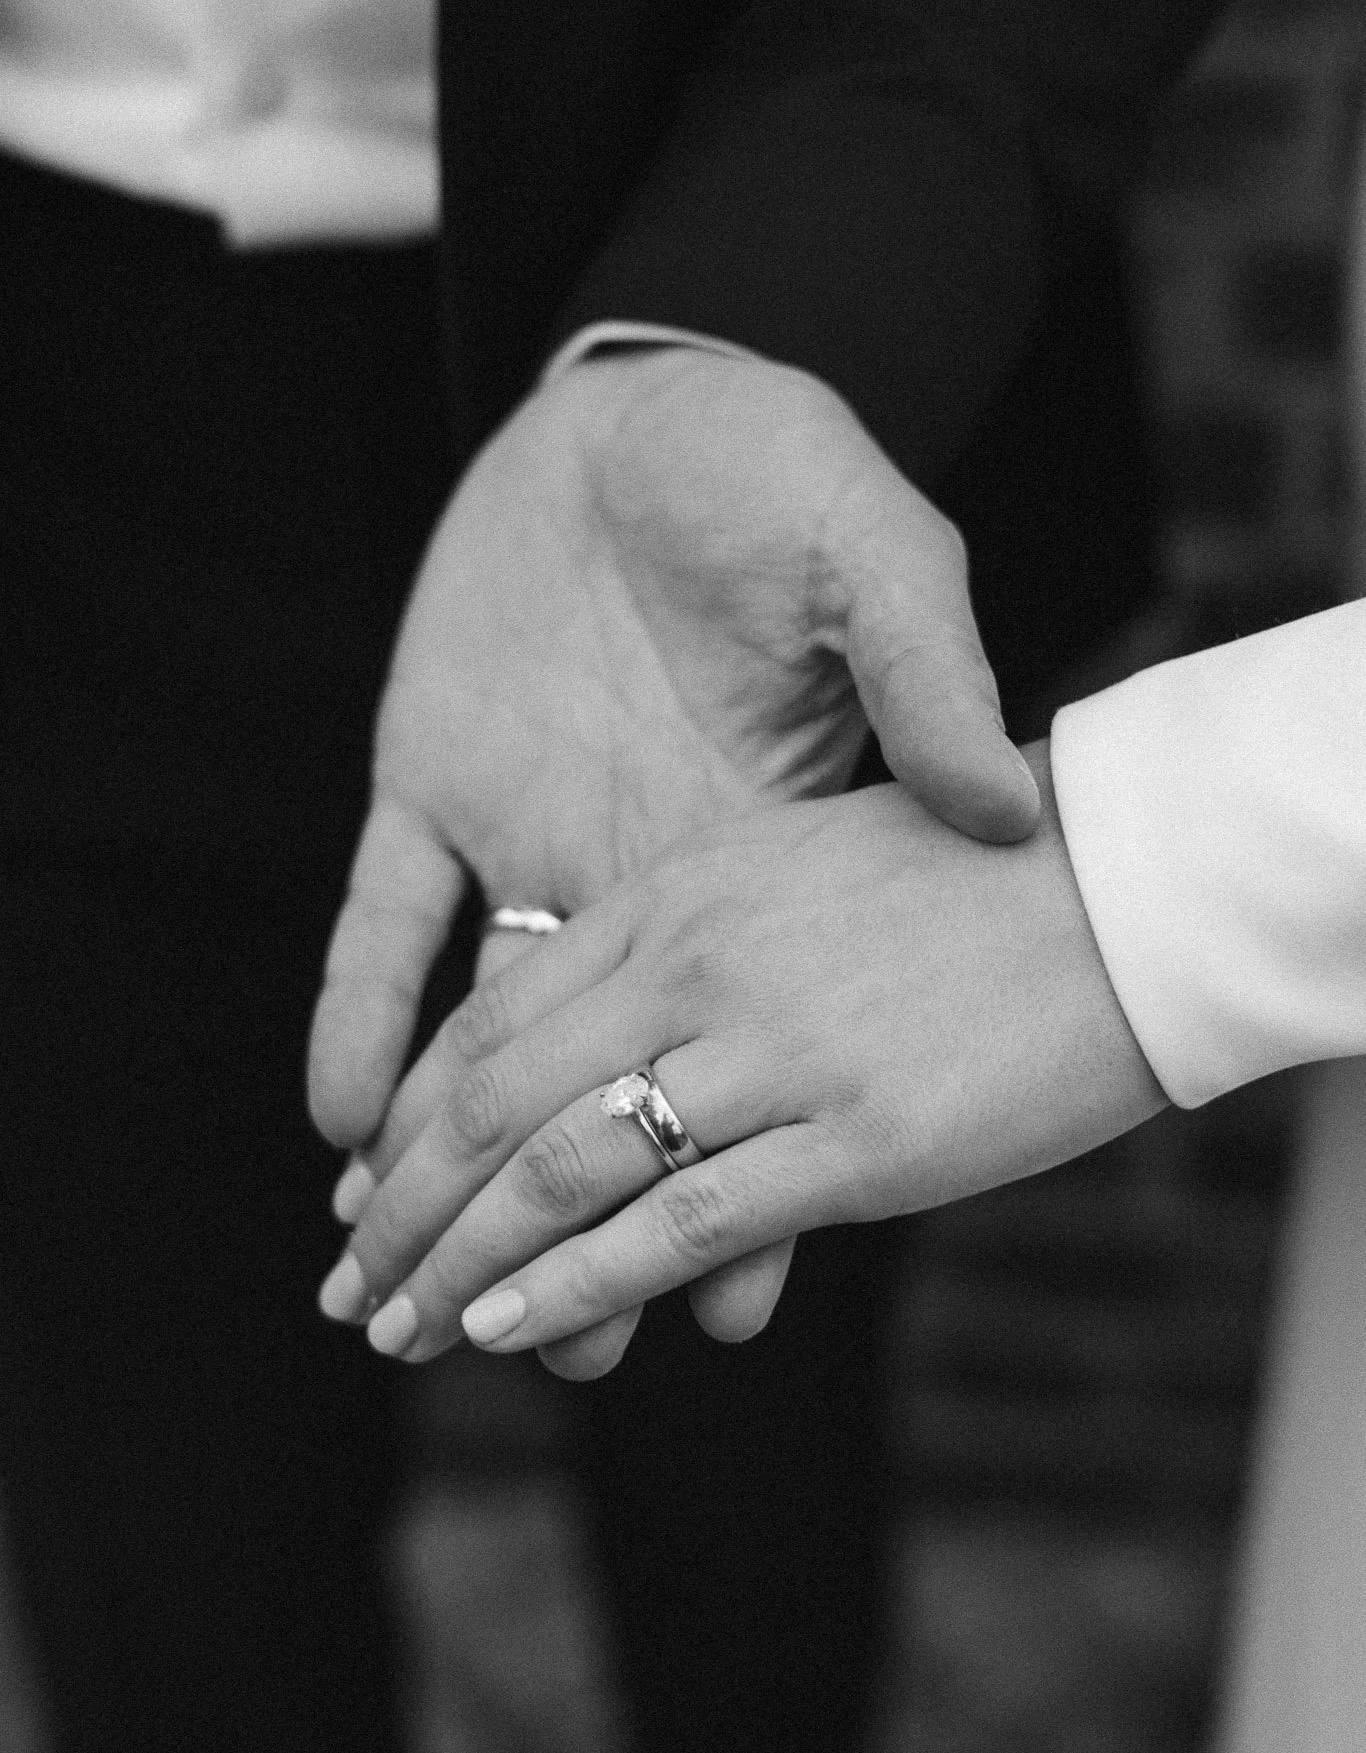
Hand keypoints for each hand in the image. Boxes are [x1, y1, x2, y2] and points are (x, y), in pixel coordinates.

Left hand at [309, 344, 1037, 1349]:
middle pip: (599, 1086)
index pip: (734, 1057)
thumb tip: (994, 799)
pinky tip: (345, 1107)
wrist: (656, 404)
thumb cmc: (791, 484)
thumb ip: (926, 678)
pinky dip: (359, 1007)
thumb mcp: (884, 568)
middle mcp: (638, 887)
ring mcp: (531, 842)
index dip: (726, 1181)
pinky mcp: (433, 786)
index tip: (720, 1302)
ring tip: (449, 1290)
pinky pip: (385, 918)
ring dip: (458, 1161)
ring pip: (488, 1036)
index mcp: (748, 864)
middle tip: (558, 1357)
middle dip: (574, 1225)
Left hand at [320, 742, 1164, 1376]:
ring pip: (562, 1167)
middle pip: (495, 1099)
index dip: (409, 1117)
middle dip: (403, 1206)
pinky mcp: (858, 1135)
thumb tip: (612, 1045)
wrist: (1127, 876)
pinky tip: (509, 1324)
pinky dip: (578, 1280)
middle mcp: (700, 960)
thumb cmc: (971, 868)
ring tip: (395, 1330)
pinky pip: (678, 1216)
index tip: (362, 1187)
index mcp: (679, 886)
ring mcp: (774, 1046)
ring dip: (459, 1260)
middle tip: (345, 1288)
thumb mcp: (793, 859)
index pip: (492, 1016)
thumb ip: (689, 938)